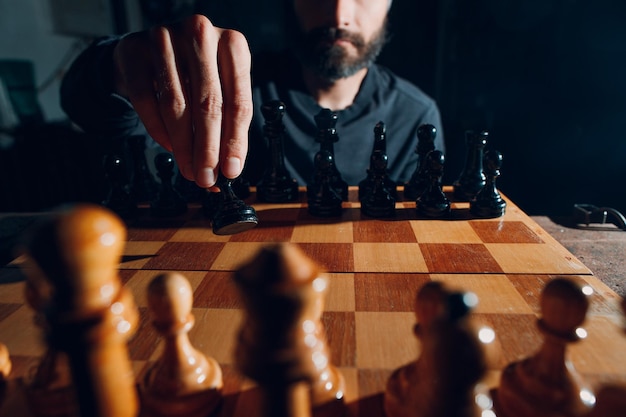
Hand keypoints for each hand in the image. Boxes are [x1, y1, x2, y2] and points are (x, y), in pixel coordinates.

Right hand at [112, 15, 251, 187]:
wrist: (150, 50)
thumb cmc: (194, 74)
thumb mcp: (221, 90)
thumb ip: (228, 125)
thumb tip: (229, 168)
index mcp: (233, 44)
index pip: (239, 102)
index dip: (235, 141)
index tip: (231, 170)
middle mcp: (201, 35)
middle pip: (209, 104)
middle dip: (208, 148)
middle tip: (206, 176)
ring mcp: (166, 39)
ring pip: (176, 104)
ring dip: (184, 145)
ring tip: (189, 169)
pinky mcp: (135, 50)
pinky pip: (146, 100)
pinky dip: (159, 130)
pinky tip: (169, 147)